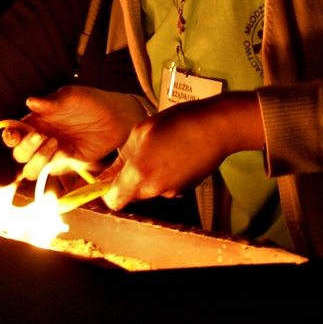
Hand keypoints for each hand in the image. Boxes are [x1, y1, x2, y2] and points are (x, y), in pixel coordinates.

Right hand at [2, 86, 148, 180]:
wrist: (117, 117)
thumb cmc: (90, 102)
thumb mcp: (71, 97)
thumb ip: (51, 102)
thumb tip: (30, 102)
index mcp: (37, 121)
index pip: (14, 133)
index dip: (9, 136)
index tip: (13, 134)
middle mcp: (41, 140)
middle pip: (19, 155)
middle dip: (25, 148)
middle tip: (41, 136)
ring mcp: (54, 154)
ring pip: (32, 169)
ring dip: (38, 160)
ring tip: (55, 143)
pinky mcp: (68, 164)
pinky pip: (54, 172)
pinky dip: (56, 164)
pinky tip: (68, 151)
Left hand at [103, 92, 264, 210]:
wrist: (217, 128)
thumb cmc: (180, 123)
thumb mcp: (141, 132)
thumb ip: (122, 158)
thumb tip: (106, 174)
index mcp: (140, 173)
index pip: (113, 200)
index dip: (106, 191)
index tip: (105, 181)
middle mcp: (155, 188)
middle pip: (130, 195)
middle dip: (128, 180)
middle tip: (136, 155)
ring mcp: (172, 191)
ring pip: (148, 190)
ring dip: (147, 176)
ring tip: (159, 150)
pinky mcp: (184, 190)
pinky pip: (164, 187)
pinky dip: (163, 176)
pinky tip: (172, 156)